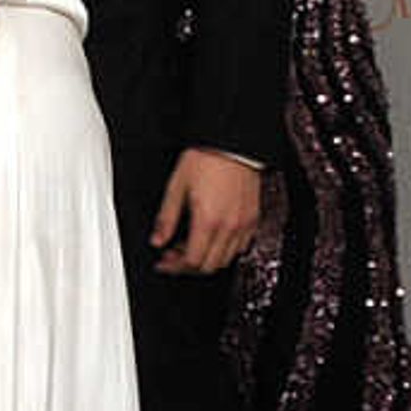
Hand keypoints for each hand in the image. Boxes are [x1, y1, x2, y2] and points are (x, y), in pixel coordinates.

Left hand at [146, 146, 262, 273]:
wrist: (233, 143)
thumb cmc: (206, 159)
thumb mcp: (176, 187)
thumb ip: (166, 218)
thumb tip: (157, 240)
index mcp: (208, 221)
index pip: (192, 261)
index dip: (174, 266)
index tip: (163, 261)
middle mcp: (230, 226)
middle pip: (209, 265)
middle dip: (188, 266)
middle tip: (172, 255)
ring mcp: (245, 223)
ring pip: (226, 259)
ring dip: (206, 258)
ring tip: (190, 245)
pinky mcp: (254, 218)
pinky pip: (241, 246)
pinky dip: (224, 249)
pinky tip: (211, 237)